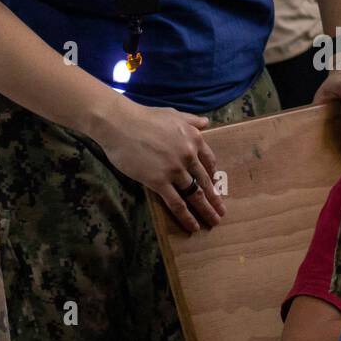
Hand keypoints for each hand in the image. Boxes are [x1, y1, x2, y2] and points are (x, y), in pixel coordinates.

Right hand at [96, 99, 224, 232]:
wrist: (120, 123)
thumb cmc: (143, 116)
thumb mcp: (172, 113)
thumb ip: (191, 120)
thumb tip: (206, 123)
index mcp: (193, 138)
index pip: (209, 161)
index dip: (212, 176)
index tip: (215, 186)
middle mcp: (188, 155)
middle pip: (205, 181)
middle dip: (215, 199)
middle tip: (221, 211)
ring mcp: (175, 170)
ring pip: (194, 195)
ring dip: (205, 210)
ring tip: (213, 221)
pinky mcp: (159, 182)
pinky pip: (177, 204)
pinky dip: (187, 217)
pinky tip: (193, 226)